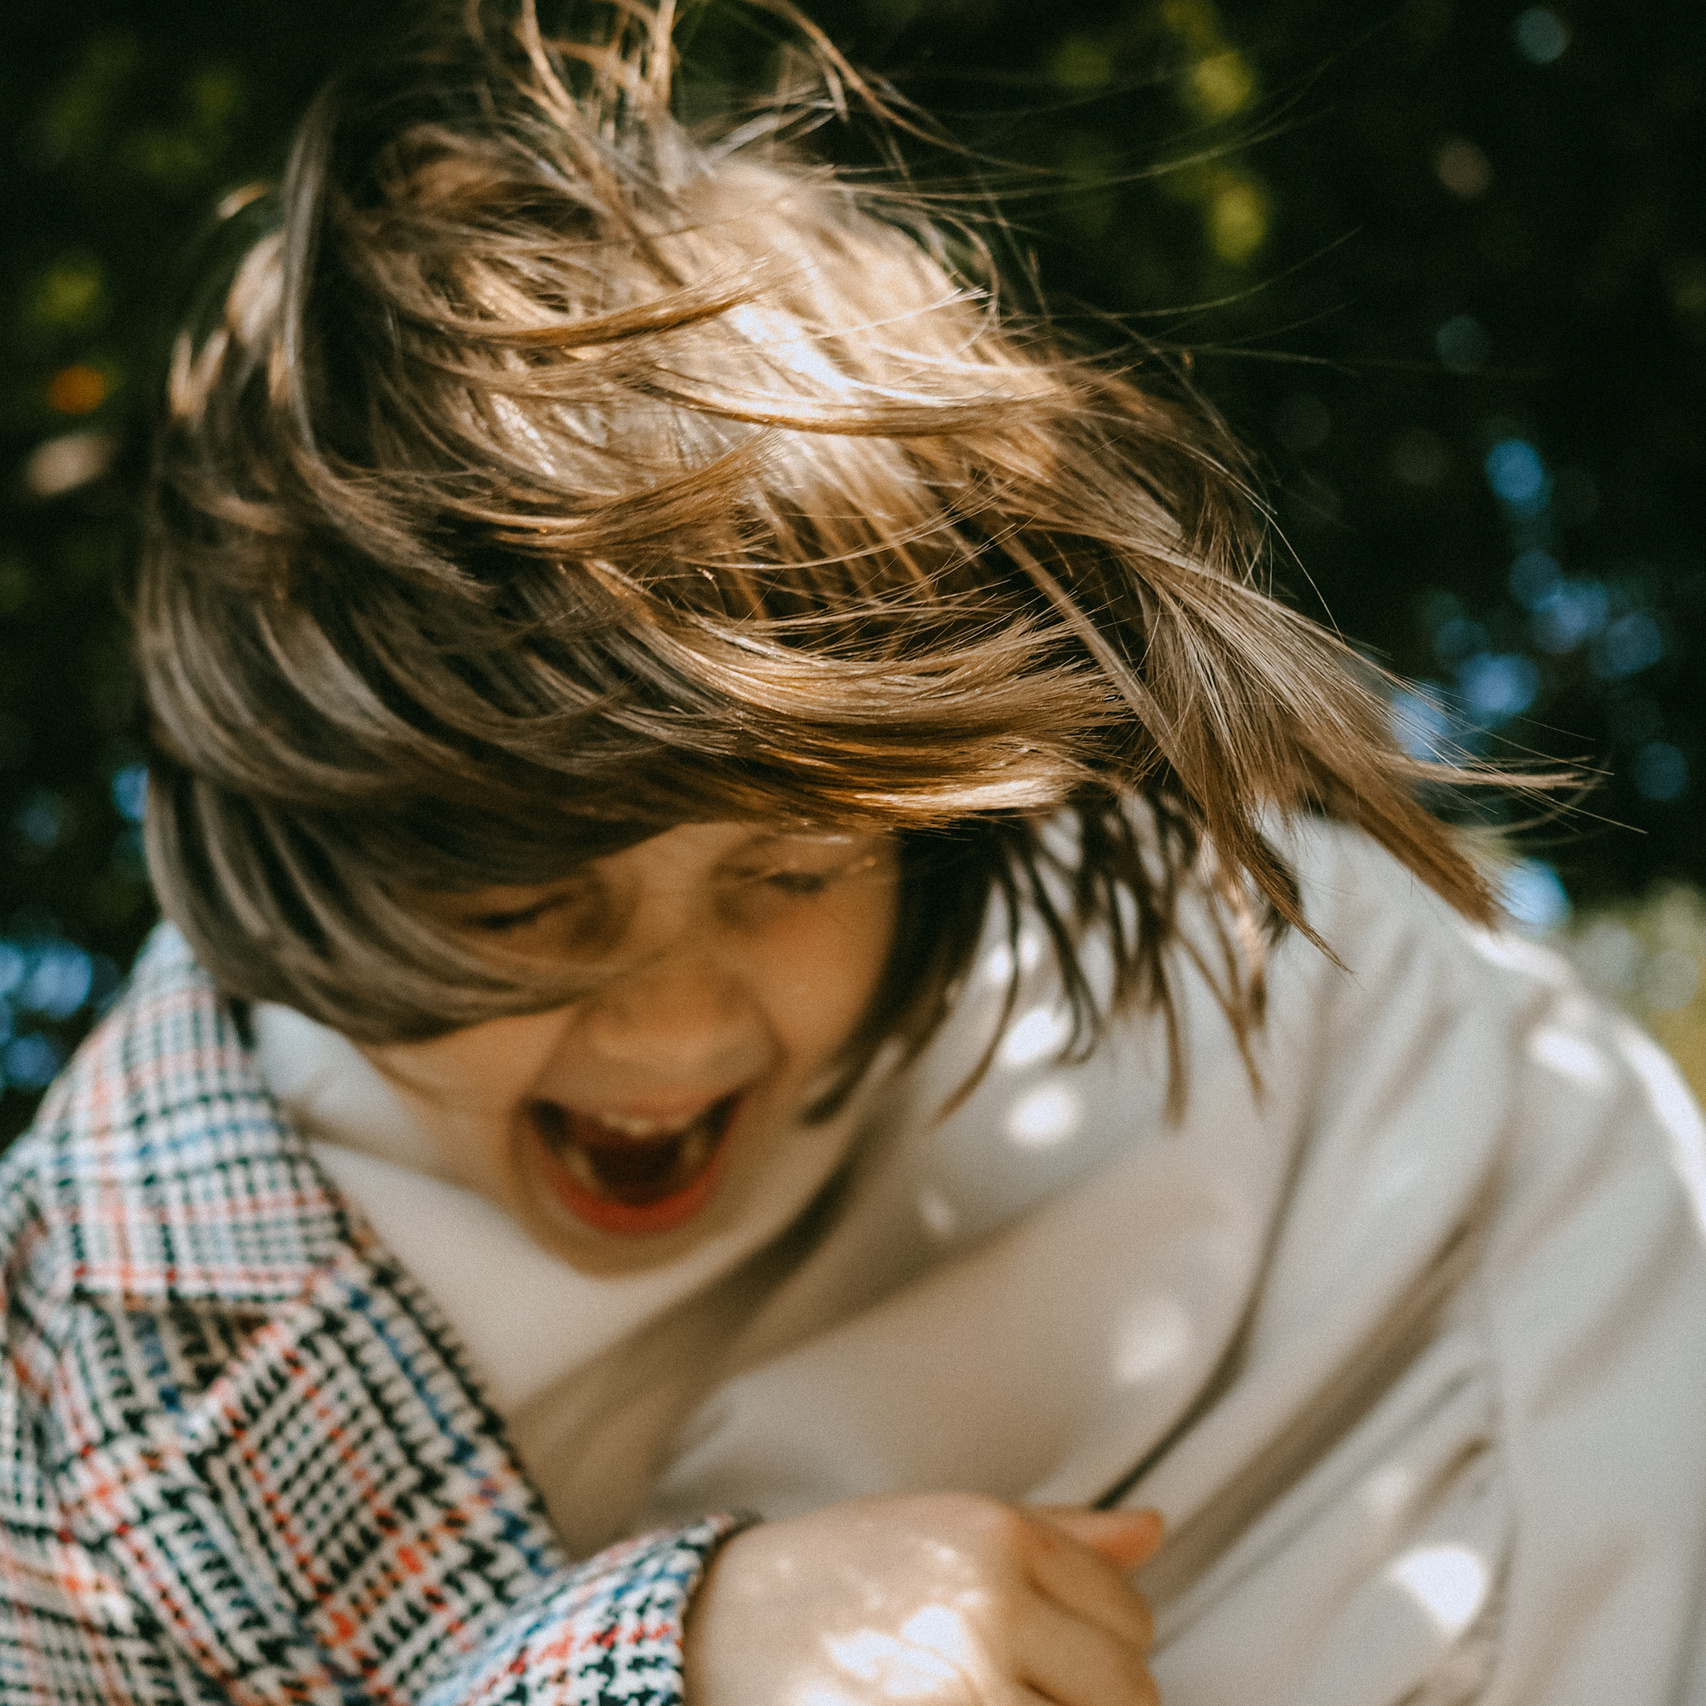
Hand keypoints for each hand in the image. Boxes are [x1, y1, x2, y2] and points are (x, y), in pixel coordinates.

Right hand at [684, 1494, 1162, 1705]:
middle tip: (1025, 1689)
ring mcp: (962, 1685)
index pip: (1133, 1620)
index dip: (1106, 1650)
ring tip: (1002, 1698)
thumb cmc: (845, 1573)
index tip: (1053, 1659)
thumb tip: (1153, 1529)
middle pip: (1128, 1695)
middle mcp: (989, 1607)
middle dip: (1094, 1705)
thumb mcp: (949, 1526)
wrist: (724, 1626)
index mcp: (1000, 1539)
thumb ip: (1061, 1537)